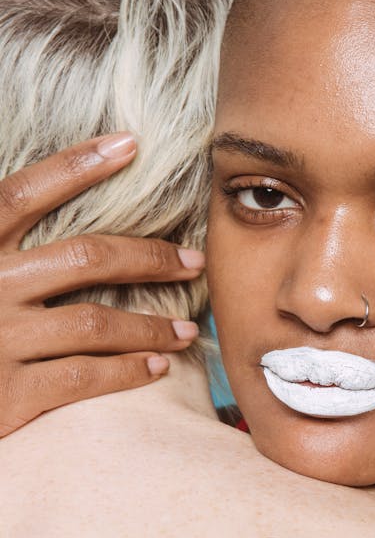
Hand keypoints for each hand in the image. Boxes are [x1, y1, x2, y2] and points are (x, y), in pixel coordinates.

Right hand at [0, 134, 204, 436]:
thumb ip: (8, 243)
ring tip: (185, 330)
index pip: (23, 194)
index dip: (75, 165)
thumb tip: (66, 206)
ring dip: (151, 326)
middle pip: (84, 258)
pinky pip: (85, 375)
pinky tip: (158, 366)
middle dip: (149, 258)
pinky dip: (129, 370)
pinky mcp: (9, 393)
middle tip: (194, 263)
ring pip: (96, 323)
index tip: (129, 144)